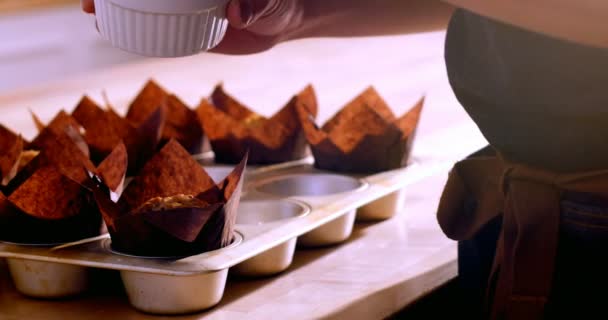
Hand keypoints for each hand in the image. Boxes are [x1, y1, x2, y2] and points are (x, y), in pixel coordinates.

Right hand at [81, 0, 302, 54]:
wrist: (282, 24)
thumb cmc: (277, 3)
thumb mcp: (269, 2)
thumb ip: (256, 4)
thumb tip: (237, 12)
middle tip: (90, 1)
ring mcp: (183, 5)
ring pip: (144, 4)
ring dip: (116, 8)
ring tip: (95, 15)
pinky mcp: (187, 27)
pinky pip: (158, 28)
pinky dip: (138, 31)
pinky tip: (117, 33)